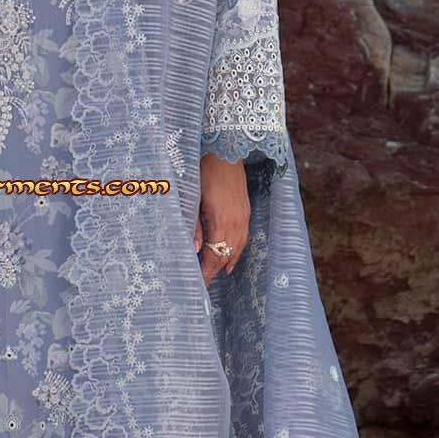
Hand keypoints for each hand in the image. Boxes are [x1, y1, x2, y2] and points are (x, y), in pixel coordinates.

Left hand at [194, 152, 250, 284]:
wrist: (224, 152)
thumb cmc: (203, 173)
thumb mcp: (193, 199)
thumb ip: (195, 226)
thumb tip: (196, 251)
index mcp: (221, 222)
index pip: (214, 257)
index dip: (206, 273)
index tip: (197, 285)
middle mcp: (236, 224)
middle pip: (226, 256)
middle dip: (214, 271)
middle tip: (202, 284)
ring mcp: (243, 217)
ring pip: (237, 249)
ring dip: (225, 262)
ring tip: (214, 275)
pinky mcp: (245, 211)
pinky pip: (243, 238)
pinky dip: (236, 251)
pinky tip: (230, 256)